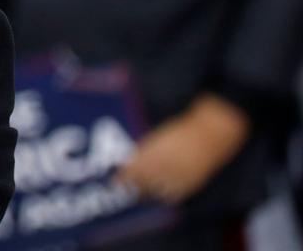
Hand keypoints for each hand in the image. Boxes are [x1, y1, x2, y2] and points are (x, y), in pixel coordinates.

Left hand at [115, 94, 249, 203]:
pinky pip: (172, 195)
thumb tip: (131, 163)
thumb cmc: (180, 131)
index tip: (116, 180)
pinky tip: (161, 192)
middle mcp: (163, 166)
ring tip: (142, 190)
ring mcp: (177, 176)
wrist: (210, 134)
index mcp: (153, 152)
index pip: (131, 170)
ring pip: (155, 191)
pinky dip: (165, 195)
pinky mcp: (190, 183)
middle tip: (126, 187)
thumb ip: (145, 151)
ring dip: (146, 192)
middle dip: (132, 186)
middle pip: (141, 183)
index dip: (122, 177)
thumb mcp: (157, 137)